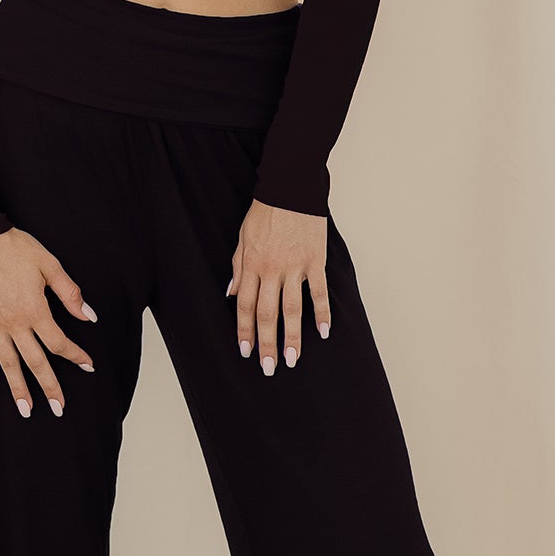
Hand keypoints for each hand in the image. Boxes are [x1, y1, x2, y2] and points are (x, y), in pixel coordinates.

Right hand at [0, 227, 97, 417]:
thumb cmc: (14, 248)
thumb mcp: (49, 265)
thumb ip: (69, 294)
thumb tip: (88, 316)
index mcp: (34, 310)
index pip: (59, 342)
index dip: (76, 356)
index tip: (88, 366)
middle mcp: (14, 323)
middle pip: (35, 362)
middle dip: (49, 387)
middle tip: (58, 408)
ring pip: (7, 362)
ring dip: (17, 387)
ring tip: (26, 409)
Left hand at [226, 197, 329, 373]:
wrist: (290, 187)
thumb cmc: (264, 212)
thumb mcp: (242, 238)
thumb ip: (238, 267)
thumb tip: (231, 294)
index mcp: (251, 265)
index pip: (246, 306)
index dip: (245, 331)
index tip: (246, 352)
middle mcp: (271, 269)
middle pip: (268, 314)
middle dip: (267, 343)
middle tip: (268, 368)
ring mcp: (295, 266)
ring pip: (292, 309)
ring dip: (292, 337)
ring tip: (292, 359)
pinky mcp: (315, 260)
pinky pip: (318, 291)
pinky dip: (322, 312)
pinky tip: (323, 332)